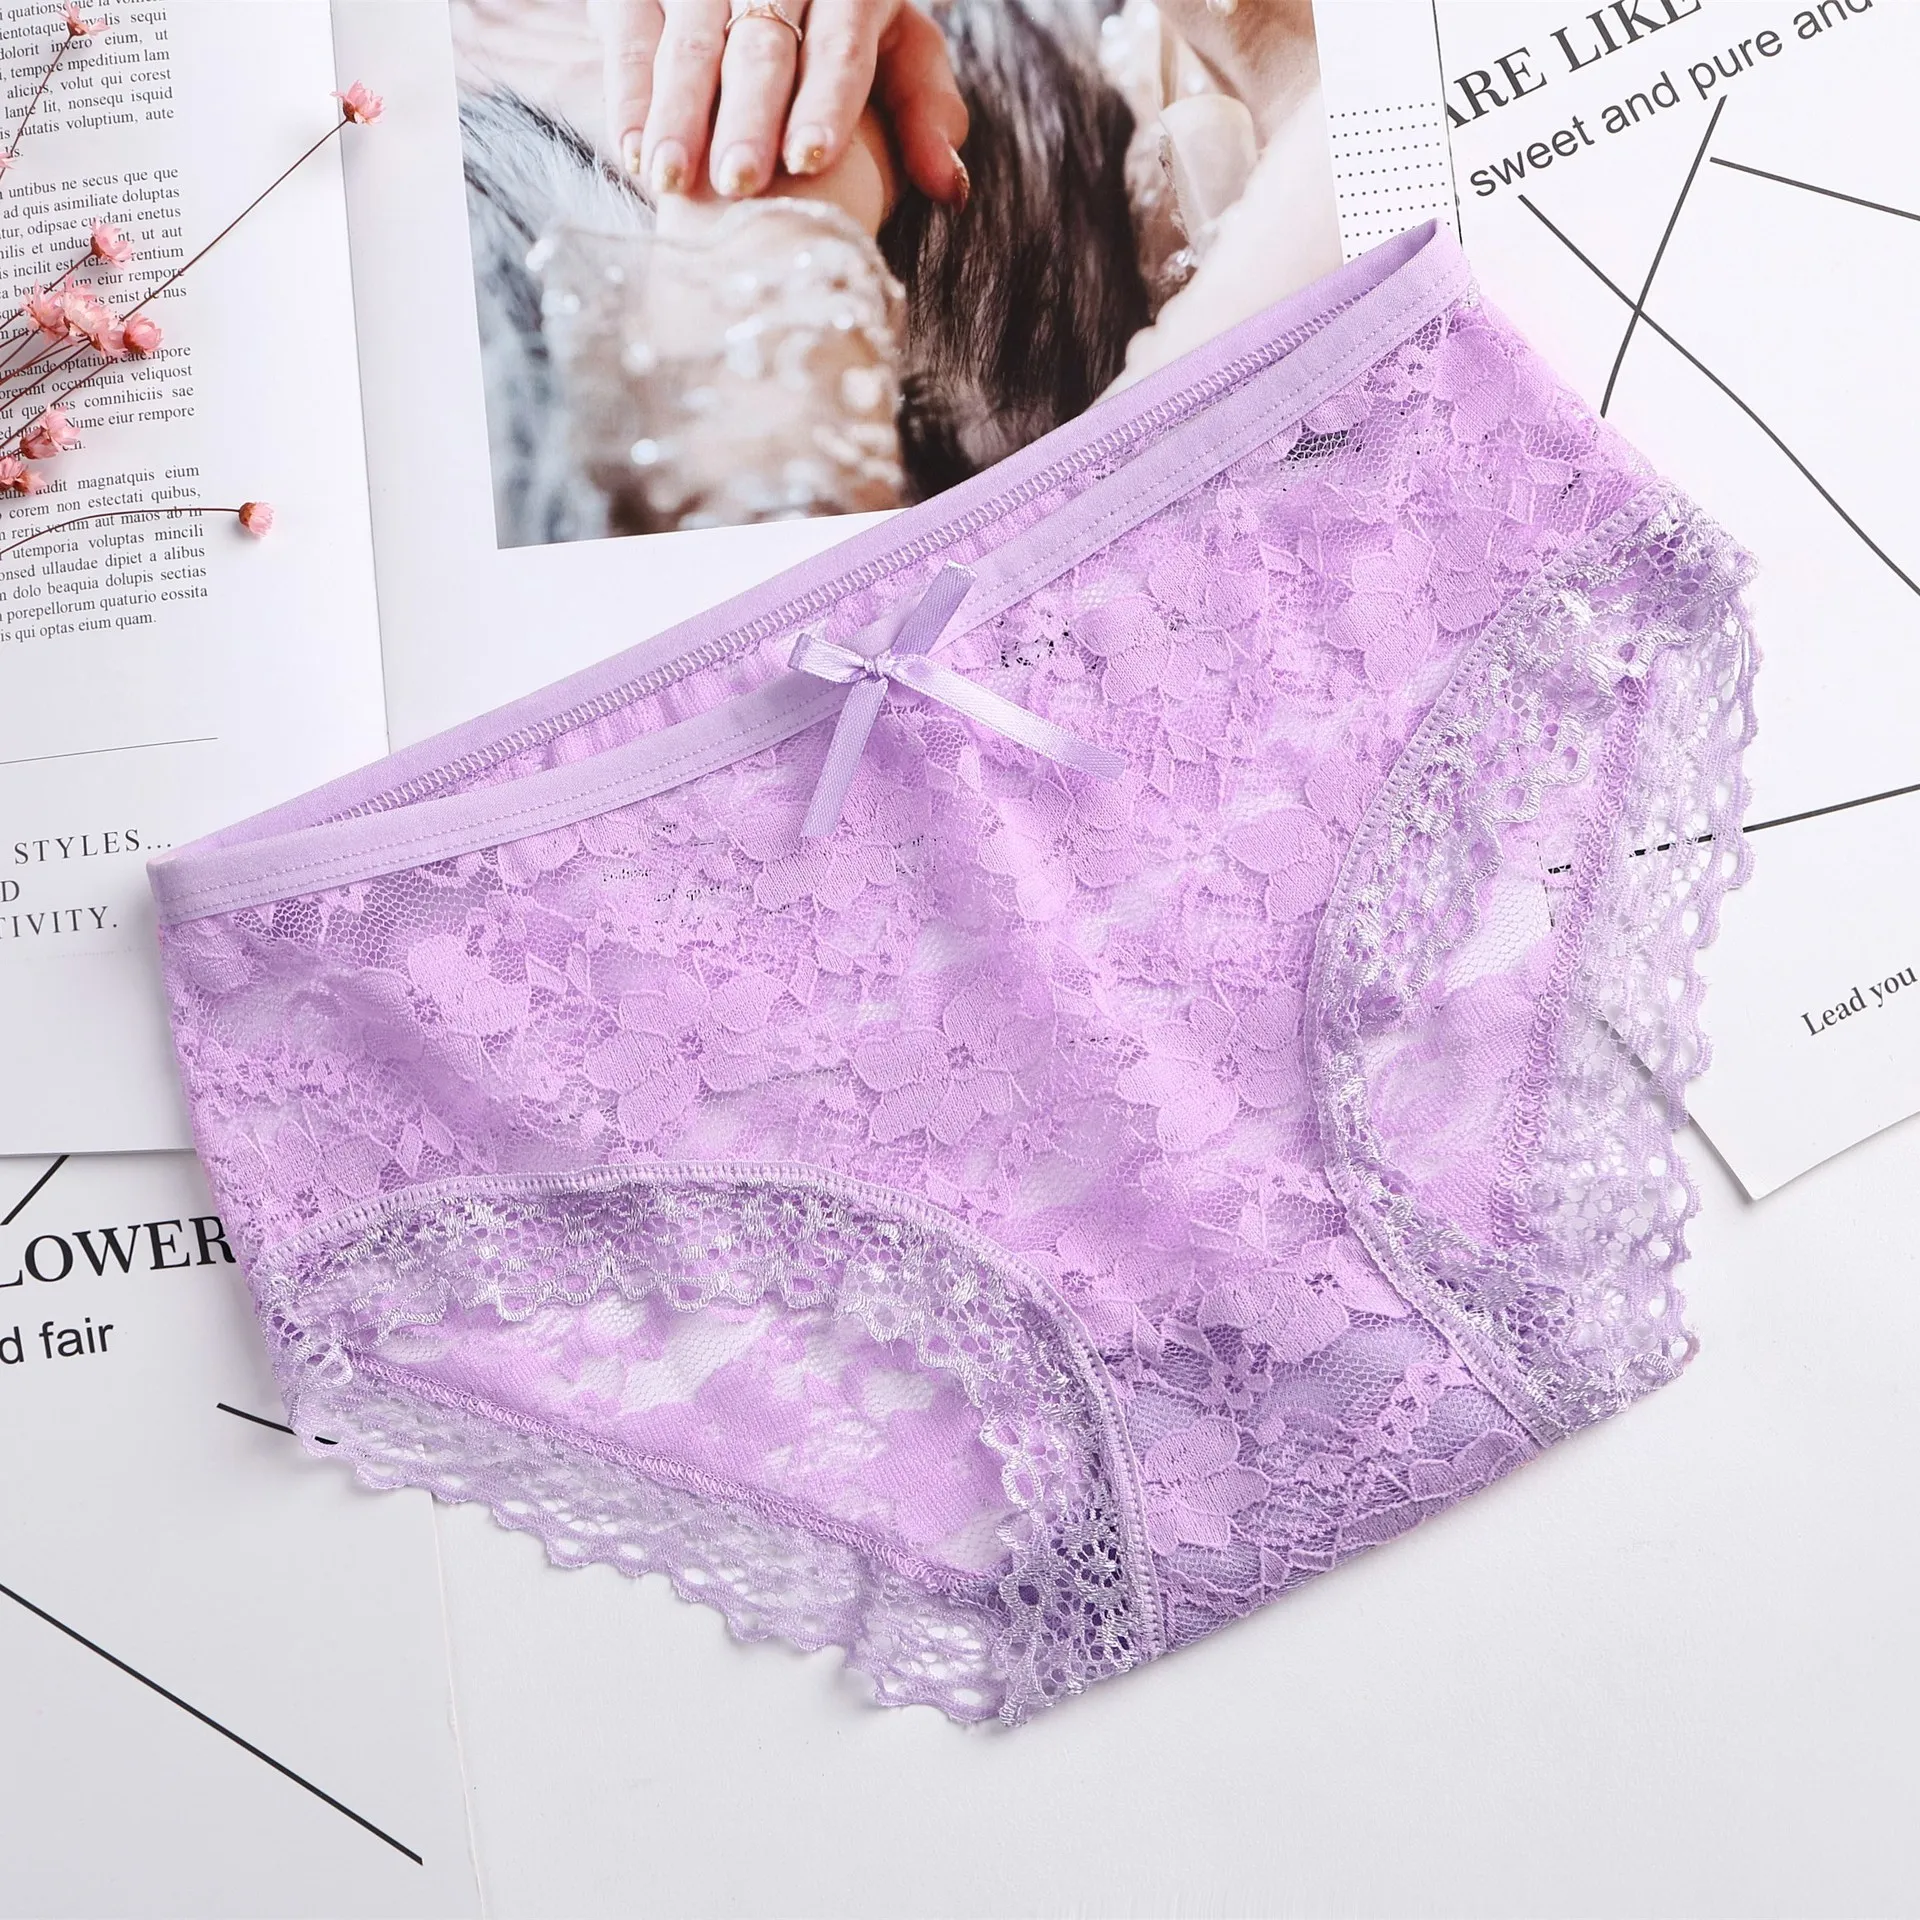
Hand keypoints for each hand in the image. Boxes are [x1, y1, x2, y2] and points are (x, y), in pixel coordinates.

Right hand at [589, 0, 968, 208]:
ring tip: (676, 180)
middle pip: (763, 45)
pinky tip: (635, 153)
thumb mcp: (899, 53)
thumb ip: (925, 113)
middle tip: (741, 182)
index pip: (840, 45)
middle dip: (748, 115)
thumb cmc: (848, 29)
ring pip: (692, 40)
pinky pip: (631, 34)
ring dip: (680, 112)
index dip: (825, 101)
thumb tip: (951, 187)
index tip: (809, 159)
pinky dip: (630, 94)